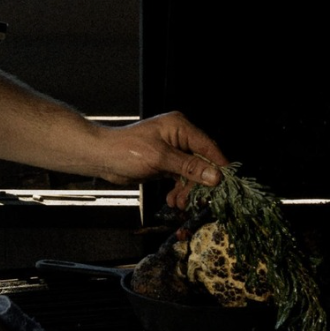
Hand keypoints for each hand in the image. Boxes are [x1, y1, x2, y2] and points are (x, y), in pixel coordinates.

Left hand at [99, 112, 227, 208]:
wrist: (103, 158)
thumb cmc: (127, 151)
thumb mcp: (160, 159)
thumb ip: (189, 167)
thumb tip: (215, 176)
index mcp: (180, 127)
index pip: (207, 146)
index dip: (218, 166)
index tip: (226, 185)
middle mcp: (179, 137)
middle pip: (201, 162)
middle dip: (198, 183)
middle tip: (195, 200)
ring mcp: (173, 151)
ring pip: (191, 173)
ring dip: (187, 190)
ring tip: (178, 203)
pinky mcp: (166, 164)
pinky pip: (181, 178)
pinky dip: (179, 190)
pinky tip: (173, 200)